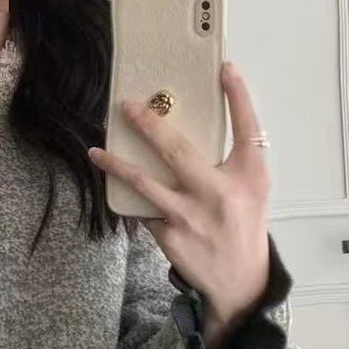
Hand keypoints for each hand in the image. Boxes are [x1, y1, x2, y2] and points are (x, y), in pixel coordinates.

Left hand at [88, 61, 271, 325]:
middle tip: (129, 106)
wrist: (240, 281)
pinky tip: (115, 188)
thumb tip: (190, 130)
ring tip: (96, 151)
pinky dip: (131, 198)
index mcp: (249, 177)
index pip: (247, 128)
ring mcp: (191, 216)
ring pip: (145, 183)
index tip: (225, 68)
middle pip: (179, 150)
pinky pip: (143, 209)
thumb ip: (232, 161)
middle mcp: (220, 193)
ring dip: (117, 165)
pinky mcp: (170, 236)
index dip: (238, 96)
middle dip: (150, 125)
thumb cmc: (244, 227)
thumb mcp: (252, 191)